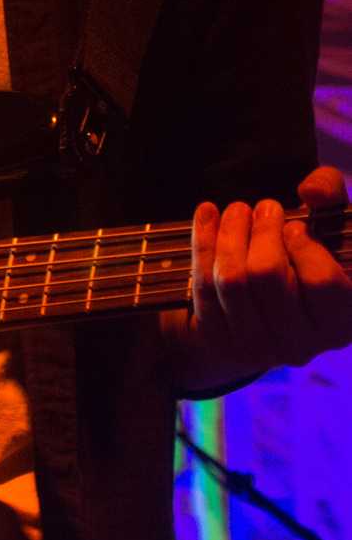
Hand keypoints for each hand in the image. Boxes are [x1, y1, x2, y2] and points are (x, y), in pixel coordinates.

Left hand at [172, 166, 351, 388]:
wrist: (265, 299)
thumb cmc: (308, 255)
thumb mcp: (332, 224)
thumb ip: (332, 194)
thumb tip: (311, 191)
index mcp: (341, 323)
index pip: (323, 282)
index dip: (305, 247)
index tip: (295, 226)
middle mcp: (302, 345)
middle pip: (267, 276)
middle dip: (261, 232)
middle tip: (263, 206)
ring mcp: (257, 348)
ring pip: (230, 280)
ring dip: (229, 234)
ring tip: (237, 209)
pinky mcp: (219, 340)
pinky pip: (202, 285)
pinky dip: (202, 242)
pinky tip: (207, 213)